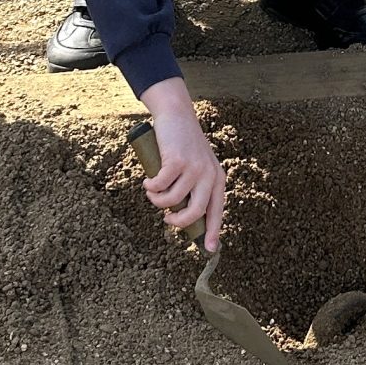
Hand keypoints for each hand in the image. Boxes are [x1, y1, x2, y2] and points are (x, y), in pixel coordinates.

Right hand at [139, 78, 227, 249]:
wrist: (177, 115)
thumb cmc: (183, 145)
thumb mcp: (196, 166)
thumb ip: (194, 187)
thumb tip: (181, 214)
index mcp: (216, 179)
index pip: (217, 210)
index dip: (213, 231)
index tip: (210, 249)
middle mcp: (209, 175)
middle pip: (195, 212)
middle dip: (178, 221)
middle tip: (166, 219)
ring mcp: (194, 168)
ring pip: (172, 200)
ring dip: (158, 200)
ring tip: (152, 192)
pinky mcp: (177, 161)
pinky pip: (161, 186)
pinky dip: (151, 187)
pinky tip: (148, 182)